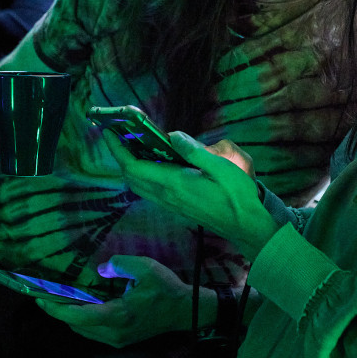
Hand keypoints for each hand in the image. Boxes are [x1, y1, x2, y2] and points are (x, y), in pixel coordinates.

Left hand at [36, 255, 213, 345]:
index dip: (56, 309)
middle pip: (76, 326)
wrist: (186, 311)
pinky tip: (78, 307)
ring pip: (83, 331)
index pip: (77, 316)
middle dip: (57, 312)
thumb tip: (101, 269)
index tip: (40, 298)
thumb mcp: (146, 268)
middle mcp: (113, 333)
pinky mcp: (120, 340)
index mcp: (117, 316)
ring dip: (68, 317)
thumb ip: (120, 265)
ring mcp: (117, 340)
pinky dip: (81, 321)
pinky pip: (93, 332)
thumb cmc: (166, 289)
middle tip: (43, 296)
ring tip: (57, 301)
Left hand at [107, 130, 279, 260]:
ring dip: (131, 167)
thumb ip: (194, 151)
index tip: (110, 132)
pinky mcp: (177, 207)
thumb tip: (172, 136)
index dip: (118, 149)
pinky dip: (144, 175)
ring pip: (139, 186)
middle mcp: (167, 196)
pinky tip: (155, 163)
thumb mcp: (220, 167)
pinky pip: (151, 191)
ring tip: (134, 146)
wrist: (246, 225)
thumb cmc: (236, 195)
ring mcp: (171, 204)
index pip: (134, 167)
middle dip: (121, 156)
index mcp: (174, 183)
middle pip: (131, 178)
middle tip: (120, 135)